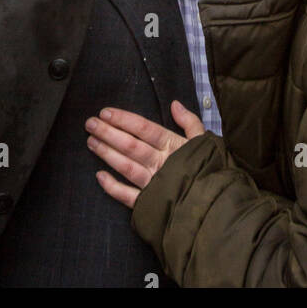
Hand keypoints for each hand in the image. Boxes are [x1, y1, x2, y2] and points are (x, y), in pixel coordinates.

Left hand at [85, 99, 205, 207]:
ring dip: (106, 154)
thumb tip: (175, 104)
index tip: (105, 112)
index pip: (144, 128)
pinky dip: (112, 187)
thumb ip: (189, 121)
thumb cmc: (210, 168)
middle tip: (90, 123)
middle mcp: (160, 163)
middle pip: (130, 145)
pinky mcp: (150, 203)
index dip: (124, 119)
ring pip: (126, 166)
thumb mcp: (204, 140)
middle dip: (108, 133)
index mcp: (173, 145)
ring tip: (91, 142)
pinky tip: (99, 177)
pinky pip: (127, 196)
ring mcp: (153, 184)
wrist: (216, 202)